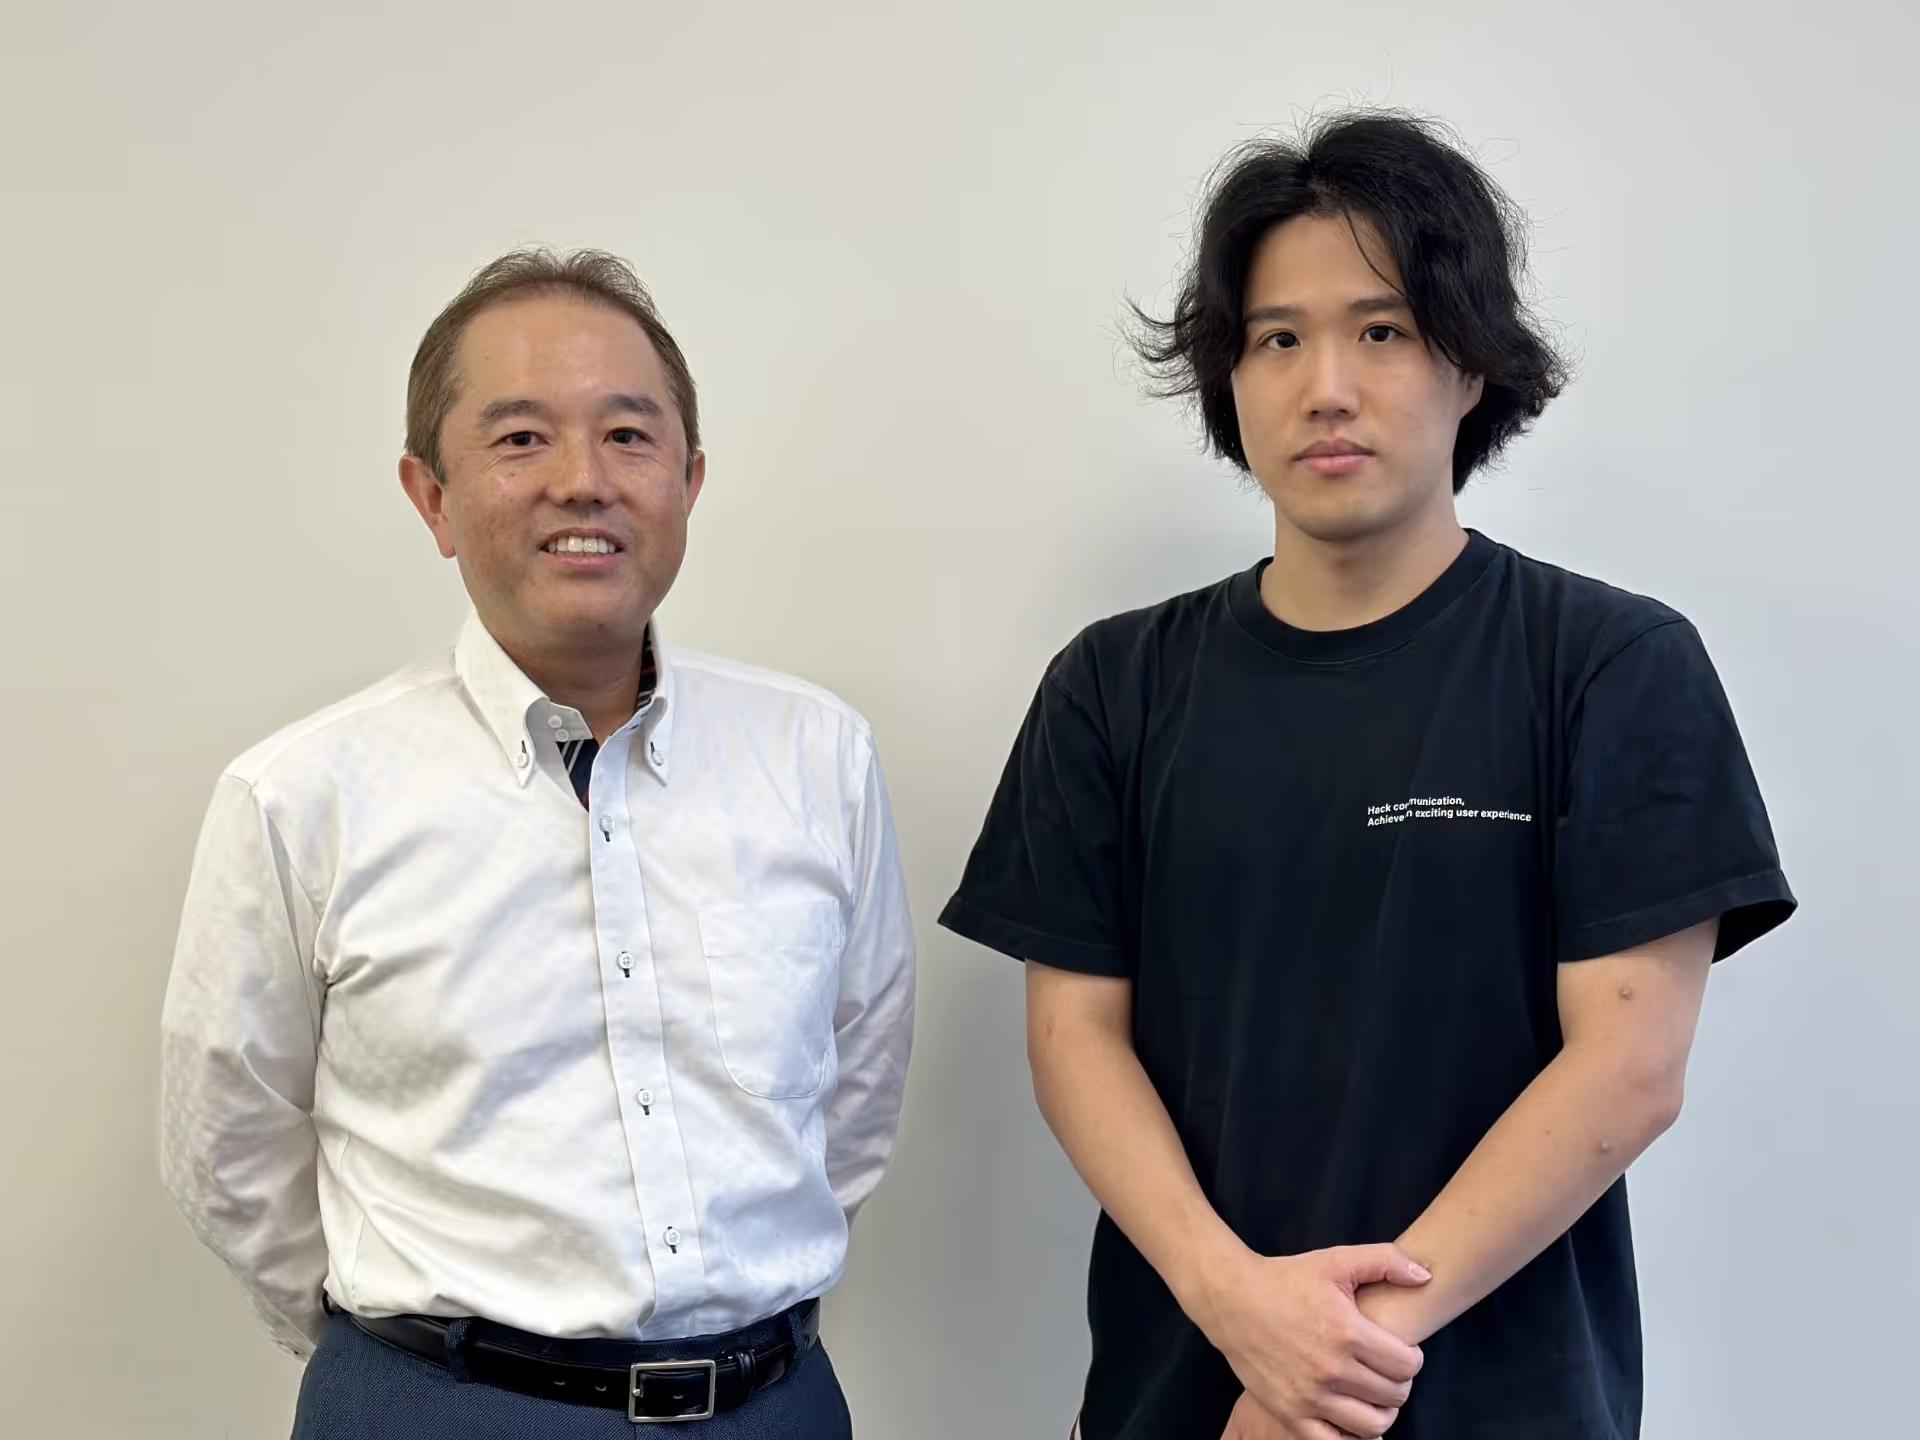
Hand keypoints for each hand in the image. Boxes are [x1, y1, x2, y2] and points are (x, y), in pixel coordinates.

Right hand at [1191, 1244, 1428, 1439]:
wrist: (1232, 1299)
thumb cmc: (1286, 1279)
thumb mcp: (1335, 1260)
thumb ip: (1385, 1261)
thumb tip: (1425, 1275)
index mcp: (1348, 1332)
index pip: (1408, 1364)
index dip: (1413, 1358)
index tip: (1401, 1350)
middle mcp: (1331, 1368)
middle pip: (1395, 1395)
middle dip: (1399, 1383)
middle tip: (1387, 1370)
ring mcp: (1309, 1395)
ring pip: (1373, 1424)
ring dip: (1382, 1412)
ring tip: (1373, 1394)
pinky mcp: (1290, 1413)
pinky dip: (1353, 1438)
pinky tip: (1355, 1420)